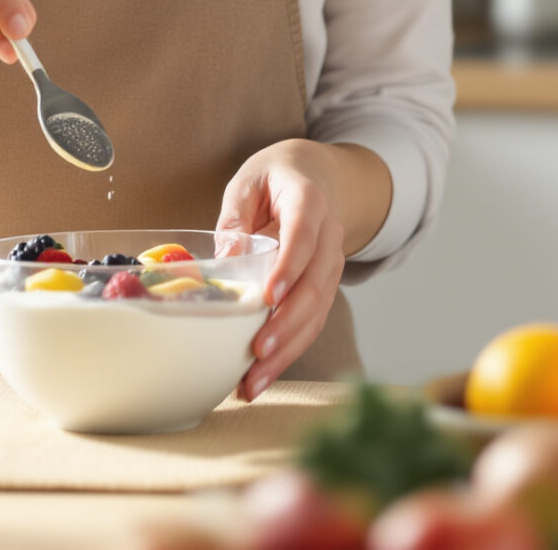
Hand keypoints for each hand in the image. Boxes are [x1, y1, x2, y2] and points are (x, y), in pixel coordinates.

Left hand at [217, 140, 347, 400]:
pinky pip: (312, 322)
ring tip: (253, 382)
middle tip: (257, 351)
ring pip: (317, 312)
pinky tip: (263, 375)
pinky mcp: (324, 287)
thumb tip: (226, 260)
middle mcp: (329, 237)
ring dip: (288, 350)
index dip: (288, 268)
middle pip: (315, 285)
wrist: (314, 176)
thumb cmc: (274, 179)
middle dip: (287, 324)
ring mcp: (331, 265)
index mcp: (309, 202)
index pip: (303, 238)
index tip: (268, 298)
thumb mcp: (247, 183)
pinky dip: (289, 350)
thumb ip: (234, 218)